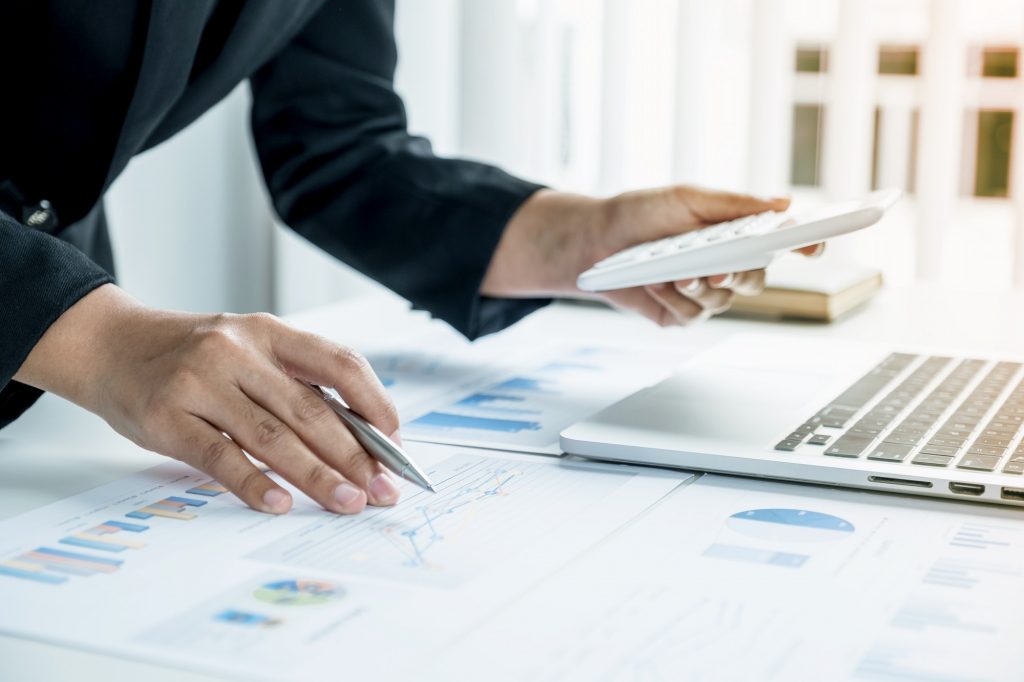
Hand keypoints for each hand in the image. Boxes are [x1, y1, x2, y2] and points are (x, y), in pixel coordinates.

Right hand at [14, 284, 400, 514]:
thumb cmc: (190, 357)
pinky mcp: (167, 418)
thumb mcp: (246, 349)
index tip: (395, 441)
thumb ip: (291, 384)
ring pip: (273, 436)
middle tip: (381, 490)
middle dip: (354, 455)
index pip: (339, 362)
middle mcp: (237, 350)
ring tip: (347, 503)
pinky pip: (221, 457)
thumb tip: (355, 438)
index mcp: (268, 331)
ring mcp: (200, 383)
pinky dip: (255, 483)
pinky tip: (280, 504)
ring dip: (317, 476)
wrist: (109, 346)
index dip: (374, 401)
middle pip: (310, 410)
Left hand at [482, 186, 823, 325]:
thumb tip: (783, 205)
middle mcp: (726, 265)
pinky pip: (692, 316)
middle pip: (756, 280)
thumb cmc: (641, 214)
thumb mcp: (686, 198)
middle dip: (740, 274)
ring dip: (699, 287)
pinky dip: (673, 300)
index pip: (783, 242)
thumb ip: (733, 205)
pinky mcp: (680, 314)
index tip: (814, 245)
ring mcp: (704, 292)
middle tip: (720, 267)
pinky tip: (655, 282)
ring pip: (724, 301)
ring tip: (674, 272)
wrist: (594, 241)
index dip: (806, 245)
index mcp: (735, 233)